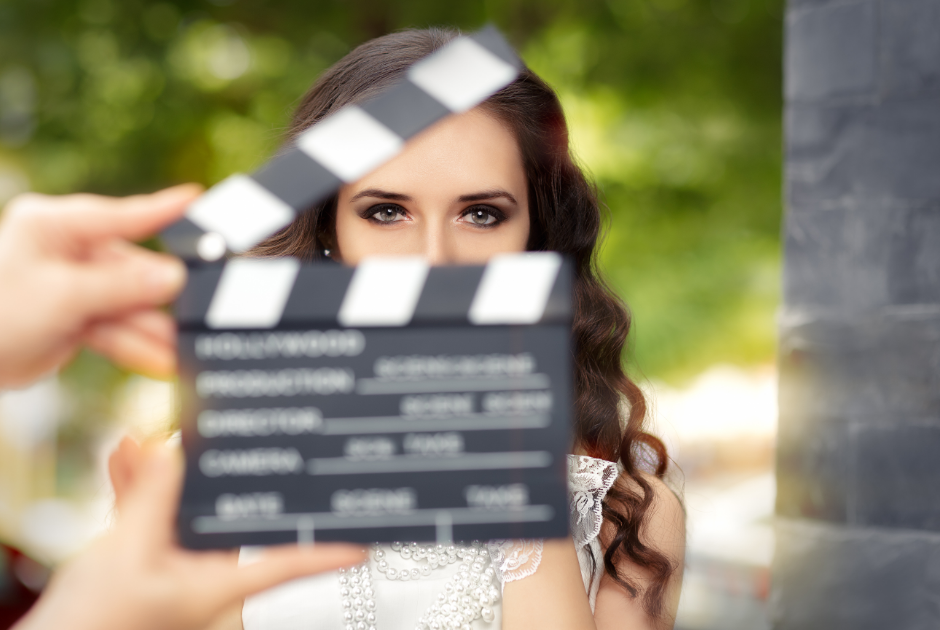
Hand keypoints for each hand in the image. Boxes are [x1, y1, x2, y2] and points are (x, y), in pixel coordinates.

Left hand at [0, 185, 199, 386]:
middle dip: (161, 300)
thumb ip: (122, 287)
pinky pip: (116, 327)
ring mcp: (73, 285)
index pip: (121, 215)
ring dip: (152, 330)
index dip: (162, 209)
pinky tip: (162, 359)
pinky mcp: (76, 316)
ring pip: (127, 305)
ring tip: (181, 350)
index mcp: (55, 225)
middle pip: (130, 271)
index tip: (196, 199)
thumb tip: (174, 277)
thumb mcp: (62, 297)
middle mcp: (68, 251)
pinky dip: (136, 345)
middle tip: (197, 313)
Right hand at [15, 439, 363, 629]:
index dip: (331, 548)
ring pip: (185, 510)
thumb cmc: (95, 624)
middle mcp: (208, 576)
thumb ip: (156, 497)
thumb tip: (174, 452)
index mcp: (222, 585)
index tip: (366, 538)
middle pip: (228, 515)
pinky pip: (152, 516)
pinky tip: (124, 460)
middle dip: (207, 472)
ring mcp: (176, 567)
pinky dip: (138, 489)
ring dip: (163, 475)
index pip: (291, 559)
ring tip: (144, 445)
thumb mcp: (130, 551)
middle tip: (202, 433)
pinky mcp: (145, 560)